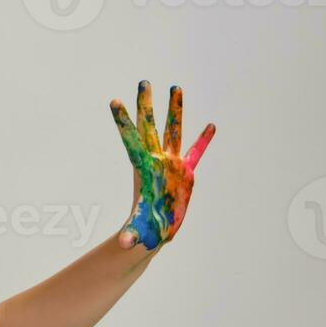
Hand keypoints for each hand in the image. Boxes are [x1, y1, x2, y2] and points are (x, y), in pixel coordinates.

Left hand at [110, 81, 214, 249]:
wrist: (155, 234)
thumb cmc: (144, 232)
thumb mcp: (138, 232)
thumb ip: (131, 236)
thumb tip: (125, 245)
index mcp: (144, 169)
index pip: (131, 140)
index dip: (123, 122)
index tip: (114, 101)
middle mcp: (157, 161)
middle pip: (151, 127)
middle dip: (147, 105)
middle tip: (143, 82)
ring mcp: (172, 165)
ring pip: (175, 131)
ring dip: (176, 110)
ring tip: (176, 87)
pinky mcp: (186, 173)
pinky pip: (196, 152)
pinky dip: (204, 140)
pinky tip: (211, 125)